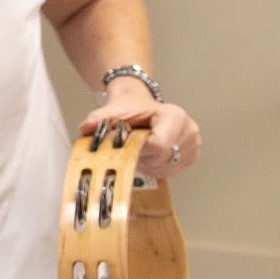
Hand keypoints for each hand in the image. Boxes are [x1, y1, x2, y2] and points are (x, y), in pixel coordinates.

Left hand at [79, 91, 199, 180]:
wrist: (142, 107)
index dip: (139, 151)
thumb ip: (99, 119)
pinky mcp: (191, 157)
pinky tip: (149, 154)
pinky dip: (155, 167)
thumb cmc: (132, 108)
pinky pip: (168, 172)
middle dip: (140, 158)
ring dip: (147, 165)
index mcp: (174, 116)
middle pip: (160, 160)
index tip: (126, 147)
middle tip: (130, 147)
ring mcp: (193, 145)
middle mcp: (189, 130)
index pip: (159, 146)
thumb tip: (86, 128)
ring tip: (140, 149)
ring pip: (164, 169)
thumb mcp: (113, 111)